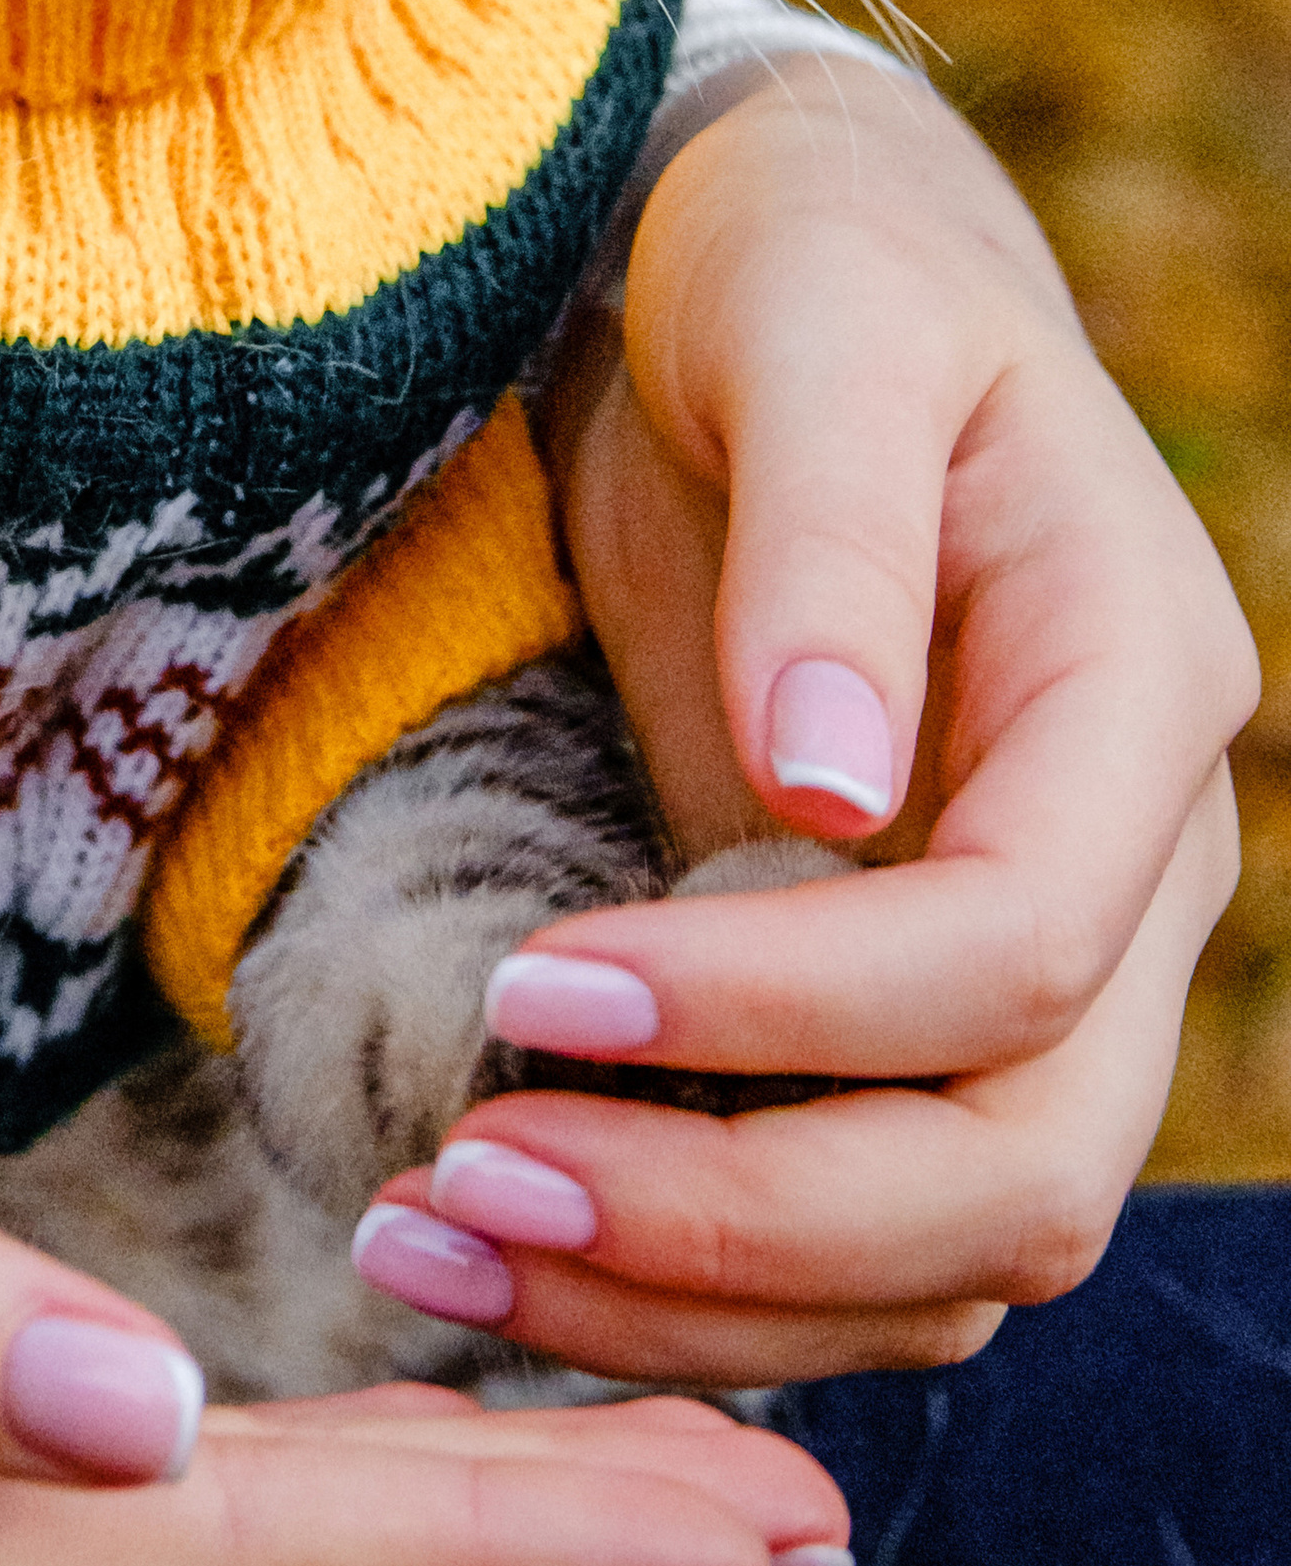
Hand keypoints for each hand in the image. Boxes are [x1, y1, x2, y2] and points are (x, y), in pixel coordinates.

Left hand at [359, 57, 1253, 1384]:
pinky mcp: (899, 1019)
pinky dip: (684, 1281)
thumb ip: (831, 539)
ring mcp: (1029, 964)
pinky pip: (850, 1233)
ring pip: (942, 1256)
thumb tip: (824, 786)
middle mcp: (1122, 861)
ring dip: (695, 1299)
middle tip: (470, 1185)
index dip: (786, 1009)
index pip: (1015, 948)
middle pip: (1017, 1170)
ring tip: (431, 1250)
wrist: (783, 277)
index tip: (535, 983)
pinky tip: (490, 1248)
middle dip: (744, 1224)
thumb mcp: (808, 329)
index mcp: (1134, 686)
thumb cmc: (799, 267)